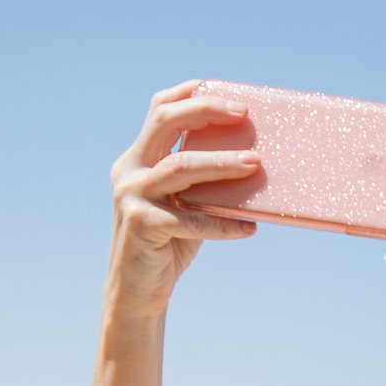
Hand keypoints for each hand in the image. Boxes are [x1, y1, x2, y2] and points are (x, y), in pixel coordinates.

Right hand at [109, 81, 259, 304]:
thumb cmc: (170, 244)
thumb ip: (203, 179)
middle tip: (244, 113)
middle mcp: (129, 170)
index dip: (191, 94)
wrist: (137, 293)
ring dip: (221, 163)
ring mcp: (131, 196)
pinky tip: (248, 228)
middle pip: (166, 122)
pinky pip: (189, 220)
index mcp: (138, 158)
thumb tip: (256, 160)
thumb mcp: (185, 204)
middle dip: (206, 111)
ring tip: (255, 164)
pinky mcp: (140, 225)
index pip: (160, 110)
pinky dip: (221, 224)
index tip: (228, 93)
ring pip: (180, 166)